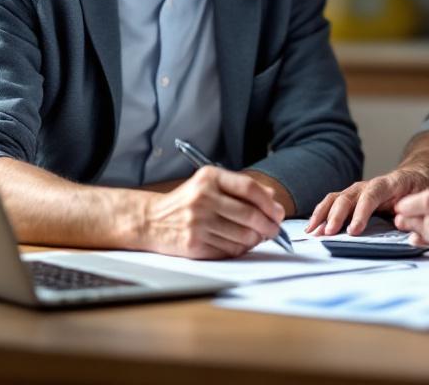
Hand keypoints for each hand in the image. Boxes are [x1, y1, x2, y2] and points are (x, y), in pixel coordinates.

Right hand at [138, 167, 284, 258]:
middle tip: (274, 229)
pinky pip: (230, 250)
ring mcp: (198, 223)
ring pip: (243, 236)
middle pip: (250, 215)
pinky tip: (238, 243)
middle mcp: (203, 198)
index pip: (249, 188)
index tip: (278, 212)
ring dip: (256, 239)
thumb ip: (239, 188)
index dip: (269, 203)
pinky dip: (240, 249)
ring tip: (257, 237)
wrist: (151, 220)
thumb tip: (271, 199)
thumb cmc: (186, 202)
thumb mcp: (209, 184)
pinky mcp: (195, 244)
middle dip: (269, 225)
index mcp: (209, 178)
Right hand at [306, 167, 428, 235]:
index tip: (354, 230)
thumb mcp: (426, 201)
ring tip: (313, 231)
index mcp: (392, 183)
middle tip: (329, 233)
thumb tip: (407, 229)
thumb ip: (418, 214)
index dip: (361, 212)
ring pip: (337, 198)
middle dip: (337, 215)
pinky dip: (321, 214)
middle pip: (349, 196)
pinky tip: (312, 227)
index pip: (372, 194)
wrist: (416, 177)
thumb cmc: (421, 192)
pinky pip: (332, 203)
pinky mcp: (352, 198)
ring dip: (323, 214)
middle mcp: (370, 184)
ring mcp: (359, 190)